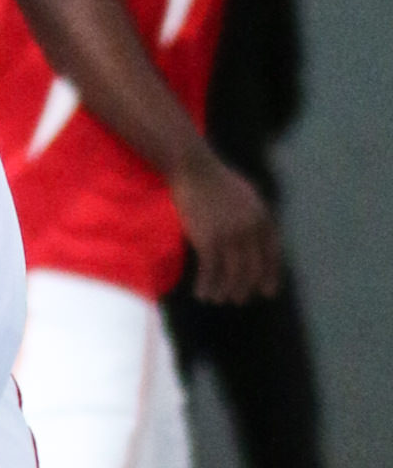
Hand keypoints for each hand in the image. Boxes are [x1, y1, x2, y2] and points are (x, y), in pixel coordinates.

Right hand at [171, 152, 282, 304]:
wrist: (194, 168)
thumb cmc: (216, 179)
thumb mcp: (247, 195)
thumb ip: (255, 216)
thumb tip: (258, 237)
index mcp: (263, 218)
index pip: (272, 255)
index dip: (270, 276)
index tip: (266, 292)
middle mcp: (251, 229)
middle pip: (253, 269)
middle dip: (245, 288)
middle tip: (238, 299)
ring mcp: (230, 235)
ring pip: (233, 275)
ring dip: (225, 291)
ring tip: (217, 299)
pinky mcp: (208, 240)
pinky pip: (211, 271)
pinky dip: (207, 286)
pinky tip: (201, 294)